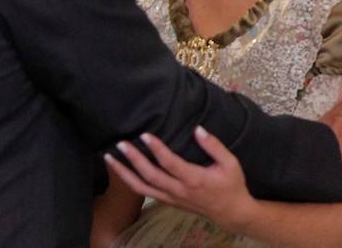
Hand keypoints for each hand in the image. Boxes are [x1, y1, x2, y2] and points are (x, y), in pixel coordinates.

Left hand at [104, 128, 253, 231]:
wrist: (230, 212)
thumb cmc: (231, 184)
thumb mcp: (230, 163)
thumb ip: (214, 146)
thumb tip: (198, 129)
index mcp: (194, 179)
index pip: (170, 163)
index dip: (157, 148)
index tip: (145, 135)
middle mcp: (178, 190)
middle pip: (150, 175)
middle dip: (133, 159)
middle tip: (120, 144)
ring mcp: (171, 198)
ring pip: (142, 187)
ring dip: (124, 173)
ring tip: (110, 158)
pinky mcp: (168, 201)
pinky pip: (145, 192)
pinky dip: (130, 181)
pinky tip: (122, 171)